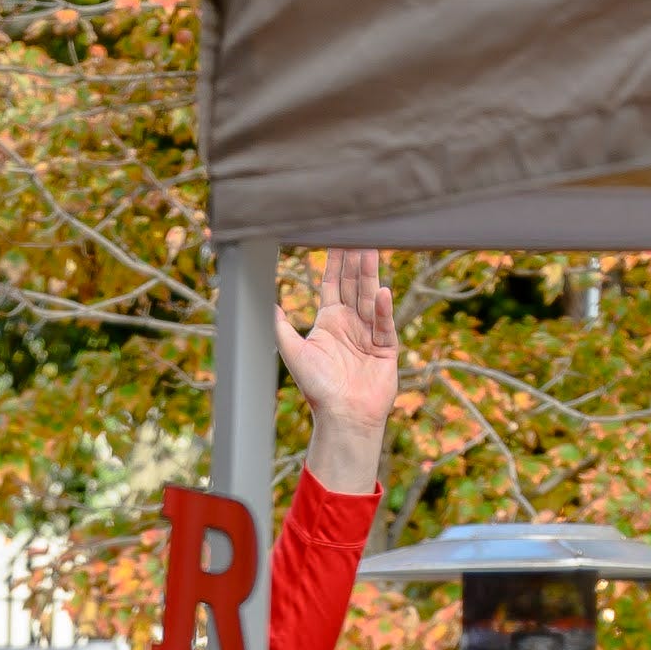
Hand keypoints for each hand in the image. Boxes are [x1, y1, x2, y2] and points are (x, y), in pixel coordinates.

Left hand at [278, 249, 398, 492]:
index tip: (337, 239)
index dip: (334, 263)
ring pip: (370, 298)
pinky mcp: (386, 349)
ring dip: (370, 275)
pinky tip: (381, 291)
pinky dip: (383, 309)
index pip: (333, 285)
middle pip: (354, 285)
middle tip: (359, 233)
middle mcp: (351, 324)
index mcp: (329, 322)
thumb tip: (264, 302)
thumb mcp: (294, 353)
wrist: (341, 416)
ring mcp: (370, 334)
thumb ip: (280, 327)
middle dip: (355, 260)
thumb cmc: (317, 388)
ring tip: (372, 249)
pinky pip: (384, 324)